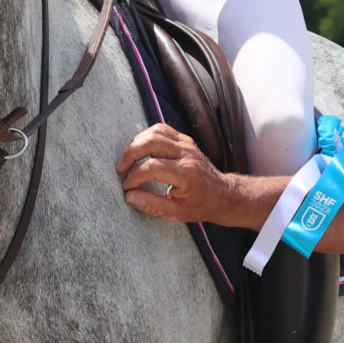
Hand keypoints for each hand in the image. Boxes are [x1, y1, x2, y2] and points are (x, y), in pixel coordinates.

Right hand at [119, 124, 239, 224]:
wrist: (222, 194)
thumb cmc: (200, 205)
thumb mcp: (176, 213)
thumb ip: (151, 205)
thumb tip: (129, 196)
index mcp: (186, 174)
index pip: (153, 167)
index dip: (135, 177)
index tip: (127, 186)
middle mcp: (187, 155)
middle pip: (152, 142)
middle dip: (131, 154)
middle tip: (122, 168)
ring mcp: (187, 144)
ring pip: (156, 131)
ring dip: (137, 143)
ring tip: (129, 160)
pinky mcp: (185, 140)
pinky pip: (162, 130)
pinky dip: (147, 137)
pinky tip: (141, 151)